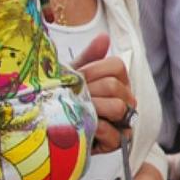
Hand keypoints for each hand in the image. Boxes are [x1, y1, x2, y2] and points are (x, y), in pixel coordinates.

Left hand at [72, 34, 134, 154]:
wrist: (53, 128)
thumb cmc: (65, 99)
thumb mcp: (73, 76)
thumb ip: (88, 57)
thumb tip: (104, 37)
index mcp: (118, 80)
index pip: (116, 66)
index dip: (93, 70)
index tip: (76, 77)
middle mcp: (126, 99)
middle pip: (114, 86)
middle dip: (89, 91)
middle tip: (72, 96)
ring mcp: (124, 121)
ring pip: (118, 106)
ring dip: (93, 107)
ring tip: (77, 110)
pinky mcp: (117, 142)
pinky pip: (112, 132)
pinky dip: (96, 127)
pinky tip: (82, 126)